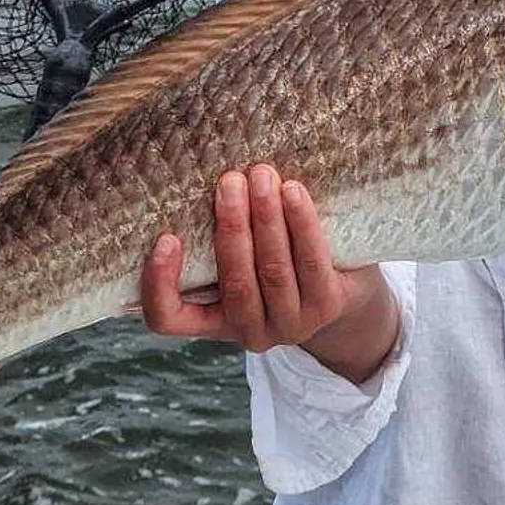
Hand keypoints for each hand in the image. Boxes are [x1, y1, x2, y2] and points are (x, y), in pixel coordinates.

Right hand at [140, 164, 388, 354]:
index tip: (166, 238)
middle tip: (230, 180)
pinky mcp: (328, 306)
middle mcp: (250, 331)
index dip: (159, 284)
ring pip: (273, 270)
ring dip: (266, 218)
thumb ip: (219, 236)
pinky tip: (294, 192)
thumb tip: (202, 173)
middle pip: (235, 282)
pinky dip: (301, 223)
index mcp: (215, 321)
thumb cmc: (278, 264)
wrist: (346, 291)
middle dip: (232, 226)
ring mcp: (291, 323)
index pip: (169, 319)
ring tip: (262, 177)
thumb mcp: (242, 260)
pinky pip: (312, 261)